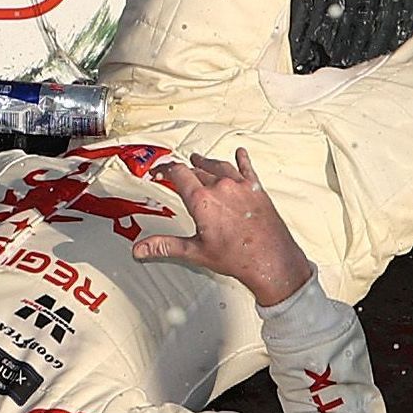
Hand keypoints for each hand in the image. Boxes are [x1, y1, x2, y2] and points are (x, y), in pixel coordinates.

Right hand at [131, 149, 317, 303]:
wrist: (271, 259)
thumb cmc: (237, 257)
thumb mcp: (195, 252)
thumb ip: (165, 247)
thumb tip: (141, 249)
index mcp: (202, 200)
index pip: (178, 174)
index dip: (166, 170)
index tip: (159, 172)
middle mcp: (221, 187)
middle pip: (197, 170)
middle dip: (184, 170)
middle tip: (176, 172)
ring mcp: (240, 186)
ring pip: (219, 166)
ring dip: (207, 163)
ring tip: (199, 160)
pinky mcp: (256, 189)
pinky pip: (247, 168)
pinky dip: (242, 160)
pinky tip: (240, 153)